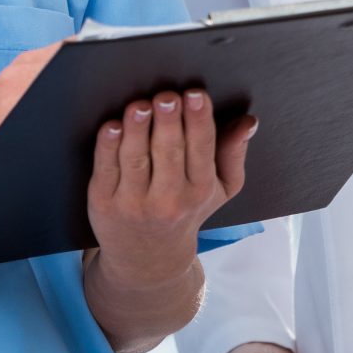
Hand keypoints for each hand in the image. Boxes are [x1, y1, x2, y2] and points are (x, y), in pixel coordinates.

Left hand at [87, 88, 253, 291]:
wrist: (148, 258)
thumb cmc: (187, 211)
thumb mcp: (221, 189)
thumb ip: (234, 153)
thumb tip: (249, 122)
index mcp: (200, 190)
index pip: (201, 150)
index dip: (198, 121)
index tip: (196, 95)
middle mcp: (168, 199)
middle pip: (168, 153)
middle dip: (168, 122)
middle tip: (167, 96)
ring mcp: (133, 203)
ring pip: (136, 160)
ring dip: (137, 130)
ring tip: (139, 106)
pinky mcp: (103, 203)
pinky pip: (106, 170)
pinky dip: (107, 147)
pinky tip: (112, 127)